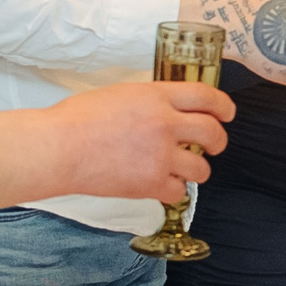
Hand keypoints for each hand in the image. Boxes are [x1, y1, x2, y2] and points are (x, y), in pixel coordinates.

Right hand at [48, 80, 234, 200]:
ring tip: (182, 169)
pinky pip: (178, 191)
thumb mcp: (121, 93)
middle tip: (213, 146)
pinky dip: (171, 190)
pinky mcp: (151, 183)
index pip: (207, 96)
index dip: (223, 106)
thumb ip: (151, 100)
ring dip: (196, 170)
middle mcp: (166, 124)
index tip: (227, 113)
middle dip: (219, 141)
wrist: (58, 147)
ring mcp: (160, 155)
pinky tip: (160, 184)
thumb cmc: (77, 119)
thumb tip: (168, 109)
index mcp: (157, 96)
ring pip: (202, 168)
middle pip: (214, 133)